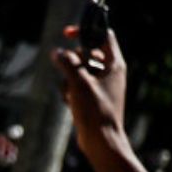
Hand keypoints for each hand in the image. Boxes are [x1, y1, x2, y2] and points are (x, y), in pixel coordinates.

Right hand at [50, 27, 156, 171]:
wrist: (101, 140)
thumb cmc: (95, 111)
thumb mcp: (78, 82)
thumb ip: (67, 63)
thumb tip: (56, 52)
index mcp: (114, 65)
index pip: (103, 36)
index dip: (86, 31)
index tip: (67, 33)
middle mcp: (110, 72)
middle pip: (88, 53)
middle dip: (72, 60)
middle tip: (66, 70)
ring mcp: (102, 85)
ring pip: (79, 70)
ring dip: (69, 78)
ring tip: (70, 92)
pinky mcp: (93, 97)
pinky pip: (77, 85)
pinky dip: (70, 90)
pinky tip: (69, 102)